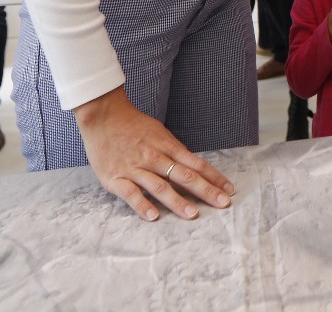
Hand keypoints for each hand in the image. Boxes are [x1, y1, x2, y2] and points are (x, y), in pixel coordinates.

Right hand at [73, 87, 234, 221]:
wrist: (102, 115)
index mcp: (167, 146)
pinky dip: (142, 205)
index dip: (214, 177)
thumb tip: (193, 167)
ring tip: (193, 215)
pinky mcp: (116, 178)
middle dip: (205, 190)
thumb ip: (174, 151)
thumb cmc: (132, 125)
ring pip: (160, 186)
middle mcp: (154, 157)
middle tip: (222, 203)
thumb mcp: (159, 133)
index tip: (229, 190)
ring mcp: (135, 168)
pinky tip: (153, 216)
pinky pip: (130, 193)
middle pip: (184, 176)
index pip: (196, 164)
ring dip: (177, 201)